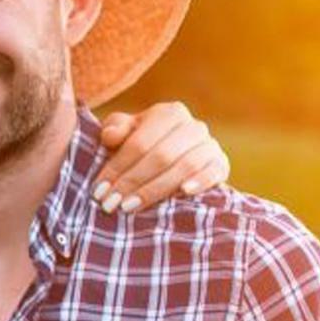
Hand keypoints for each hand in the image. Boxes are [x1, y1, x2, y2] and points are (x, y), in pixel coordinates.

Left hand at [93, 101, 229, 212]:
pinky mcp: (220, 164)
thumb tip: (111, 135)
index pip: (139, 142)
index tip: (99, 190)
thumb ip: (114, 129)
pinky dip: (201, 181)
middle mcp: (192, 126)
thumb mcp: (123, 133)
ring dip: (155, 189)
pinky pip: (214, 172)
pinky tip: (184, 192)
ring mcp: (210, 145)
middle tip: (111, 204)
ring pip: (183, 166)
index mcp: (168, 113)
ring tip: (130, 207)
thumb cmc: (140, 145)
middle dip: (132, 182)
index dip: (117, 167)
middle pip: (160, 156)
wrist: (171, 158)